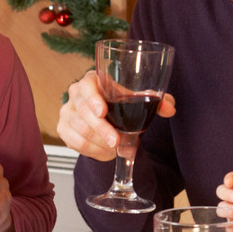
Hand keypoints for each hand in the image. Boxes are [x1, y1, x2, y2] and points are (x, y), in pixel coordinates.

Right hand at [56, 70, 174, 162]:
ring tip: (115, 147)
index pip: (87, 86)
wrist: (107, 116)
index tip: (103, 112)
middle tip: (116, 141)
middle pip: (83, 112)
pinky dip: (92, 150)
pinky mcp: (63, 129)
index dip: (93, 99)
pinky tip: (105, 151)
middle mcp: (75, 94)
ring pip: (79, 130)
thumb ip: (157, 102)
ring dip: (99, 142)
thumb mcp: (138, 100)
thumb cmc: (121, 104)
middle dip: (101, 130)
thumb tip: (169, 108)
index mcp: (92, 80)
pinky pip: (75, 143)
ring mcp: (67, 112)